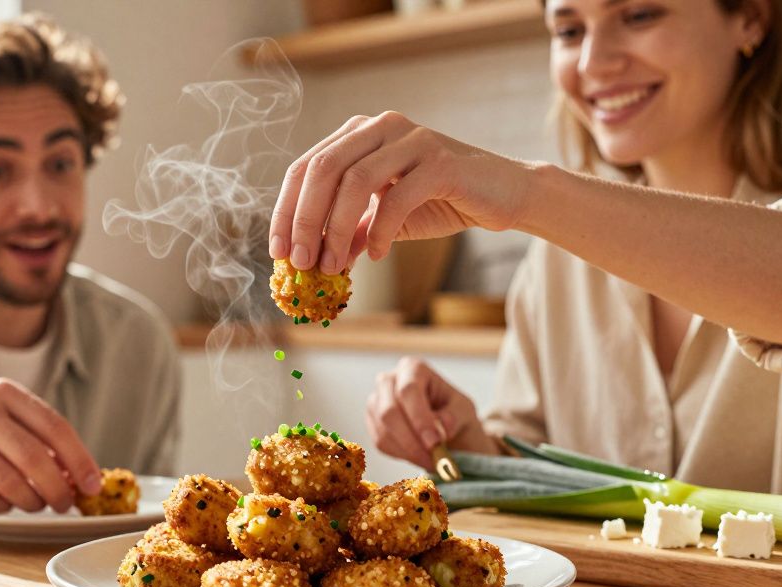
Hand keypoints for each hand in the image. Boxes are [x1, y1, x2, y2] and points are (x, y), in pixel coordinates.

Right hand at [0, 378, 101, 513]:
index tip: (93, 485)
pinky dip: (1, 507)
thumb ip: (36, 437)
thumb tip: (78, 474)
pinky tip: (5, 504)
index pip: (54, 426)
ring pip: (9, 481)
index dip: (80, 459)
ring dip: (31, 501)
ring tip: (35, 505)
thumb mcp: (0, 415)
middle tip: (65, 504)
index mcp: (4, 393)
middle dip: (58, 488)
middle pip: (34, 458)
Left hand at [268, 111, 533, 273]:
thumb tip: (311, 261)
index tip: (278, 252)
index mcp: (359, 134)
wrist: (503, 196)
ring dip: (336, 229)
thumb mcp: (383, 220)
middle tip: (301, 263)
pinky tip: (377, 256)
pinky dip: (380, 230)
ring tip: (333, 266)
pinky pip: (397, 197)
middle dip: (305, 220)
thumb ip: (349, 232)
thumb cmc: (440, 201)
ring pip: (355, 180)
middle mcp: (381, 127)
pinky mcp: (440, 161)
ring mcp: (412, 139)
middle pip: (322, 169)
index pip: (305, 168)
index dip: (285, 211)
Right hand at [365, 357, 498, 468]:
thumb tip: (443, 426)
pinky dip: (401, 455)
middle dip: (412, 440)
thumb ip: (455, 415)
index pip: (408, 390)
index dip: (420, 418)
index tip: (435, 442)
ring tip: (432, 462)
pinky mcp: (372, 423)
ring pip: (383, 431)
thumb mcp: (463, 409)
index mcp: (412, 369)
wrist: (443, 426)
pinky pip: (381, 443)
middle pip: (389, 411)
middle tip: (433, 459)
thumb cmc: (453, 412)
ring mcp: (376, 402)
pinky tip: (419, 456)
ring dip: (408, 451)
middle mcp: (388, 381)